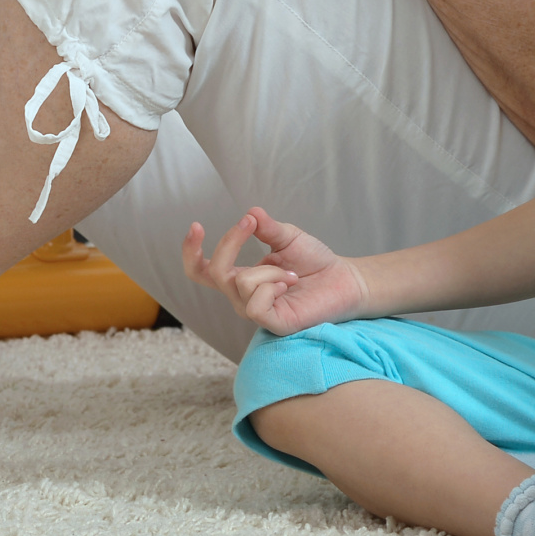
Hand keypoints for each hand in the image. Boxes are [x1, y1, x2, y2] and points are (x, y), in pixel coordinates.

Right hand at [181, 206, 370, 336]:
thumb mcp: (288, 236)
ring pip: (242, 282)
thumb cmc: (315, 261)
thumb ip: (267, 227)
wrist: (344, 279)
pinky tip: (288, 285)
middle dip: (230, 242)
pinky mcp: (272, 324)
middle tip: (250, 224)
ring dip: (269, 269)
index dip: (191, 252)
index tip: (196, 226)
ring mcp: (256, 311)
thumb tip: (251, 211)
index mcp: (240, 277)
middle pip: (215, 271)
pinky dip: (272, 286)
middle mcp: (242, 296)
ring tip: (291, 274)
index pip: (202, 271)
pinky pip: (255, 304)